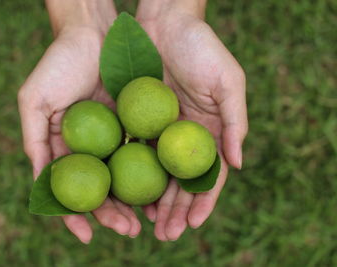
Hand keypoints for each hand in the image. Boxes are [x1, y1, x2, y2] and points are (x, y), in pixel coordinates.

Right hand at [18, 1, 139, 243]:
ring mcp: (116, 139)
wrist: (93, 33)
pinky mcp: (138, 126)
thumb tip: (40, 183)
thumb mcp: (34, 101)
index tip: (88, 235)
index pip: (71, 189)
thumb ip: (33, 141)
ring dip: (136, 202)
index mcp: (65, 148)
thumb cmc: (57, 64)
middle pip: (102, 189)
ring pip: (126, 178)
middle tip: (129, 231)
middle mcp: (92, 149)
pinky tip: (163, 190)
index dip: (77, 214)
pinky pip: (146, 154)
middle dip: (114, 214)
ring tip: (148, 222)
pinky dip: (153, 174)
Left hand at [136, 1, 247, 240]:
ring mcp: (160, 130)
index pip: (208, 174)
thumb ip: (236, 123)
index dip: (203, 201)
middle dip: (175, 210)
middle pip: (180, 181)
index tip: (194, 224)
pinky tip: (124, 194)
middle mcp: (184, 135)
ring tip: (145, 225)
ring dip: (152, 200)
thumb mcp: (229, 82)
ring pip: (156, 173)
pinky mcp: (136, 120)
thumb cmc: (202, 47)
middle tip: (165, 234)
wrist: (165, 21)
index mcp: (209, 130)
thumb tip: (238, 165)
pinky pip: (133, 151)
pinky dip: (130, 174)